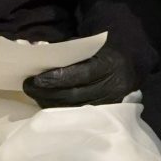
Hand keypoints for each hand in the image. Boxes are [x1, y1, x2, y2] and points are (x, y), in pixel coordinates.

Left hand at [23, 43, 140, 107]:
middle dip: (48, 93)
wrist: (131, 65)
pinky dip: (62, 110)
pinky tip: (49, 104)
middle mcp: (112, 85)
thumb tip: (41, 53)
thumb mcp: (92, 46)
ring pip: (76, 107)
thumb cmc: (106, 52)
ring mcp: (111, 101)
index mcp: (108, 64)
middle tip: (29, 88)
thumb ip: (70, 50)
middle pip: (75, 94)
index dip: (56, 78)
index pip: (79, 74)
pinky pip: (81, 113)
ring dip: (52, 103)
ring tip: (35, 96)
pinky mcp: (107, 112)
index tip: (36, 79)